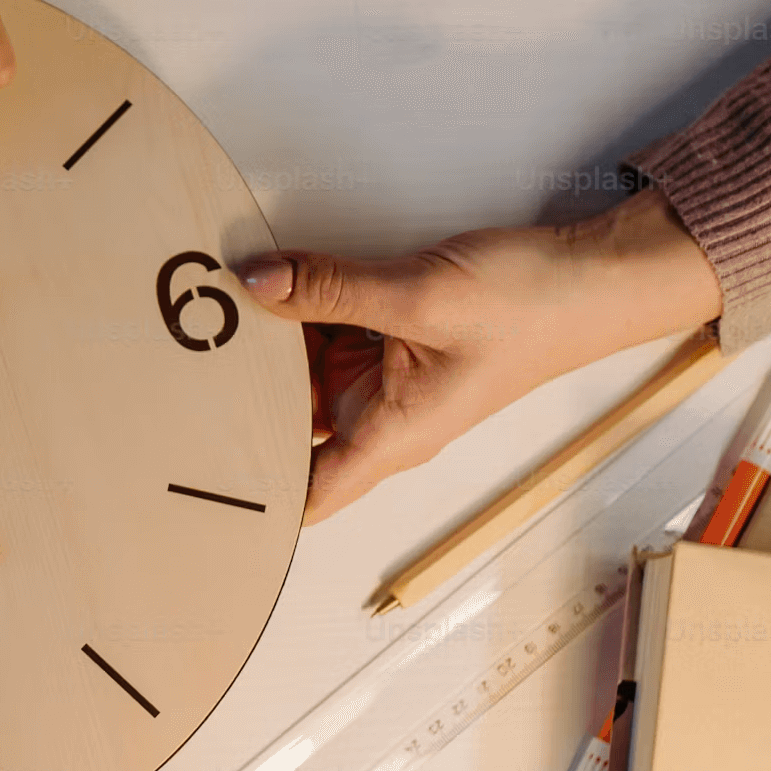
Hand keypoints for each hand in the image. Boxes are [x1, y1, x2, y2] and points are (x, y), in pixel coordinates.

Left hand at [238, 188, 723, 523]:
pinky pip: (324, 331)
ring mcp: (381, 375)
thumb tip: (256, 283)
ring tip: (210, 314)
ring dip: (265, 345)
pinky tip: (263, 282)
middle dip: (238, 398)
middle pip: (285, 424)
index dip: (252, 496)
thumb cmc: (532, 308)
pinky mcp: (385, 336)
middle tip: (182, 361)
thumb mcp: (419, 295)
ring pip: (300, 371)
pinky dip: (296, 311)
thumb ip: (331, 289)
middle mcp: (380, 415)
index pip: (305, 494)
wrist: (588, 274)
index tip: (195, 472)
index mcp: (391, 435)